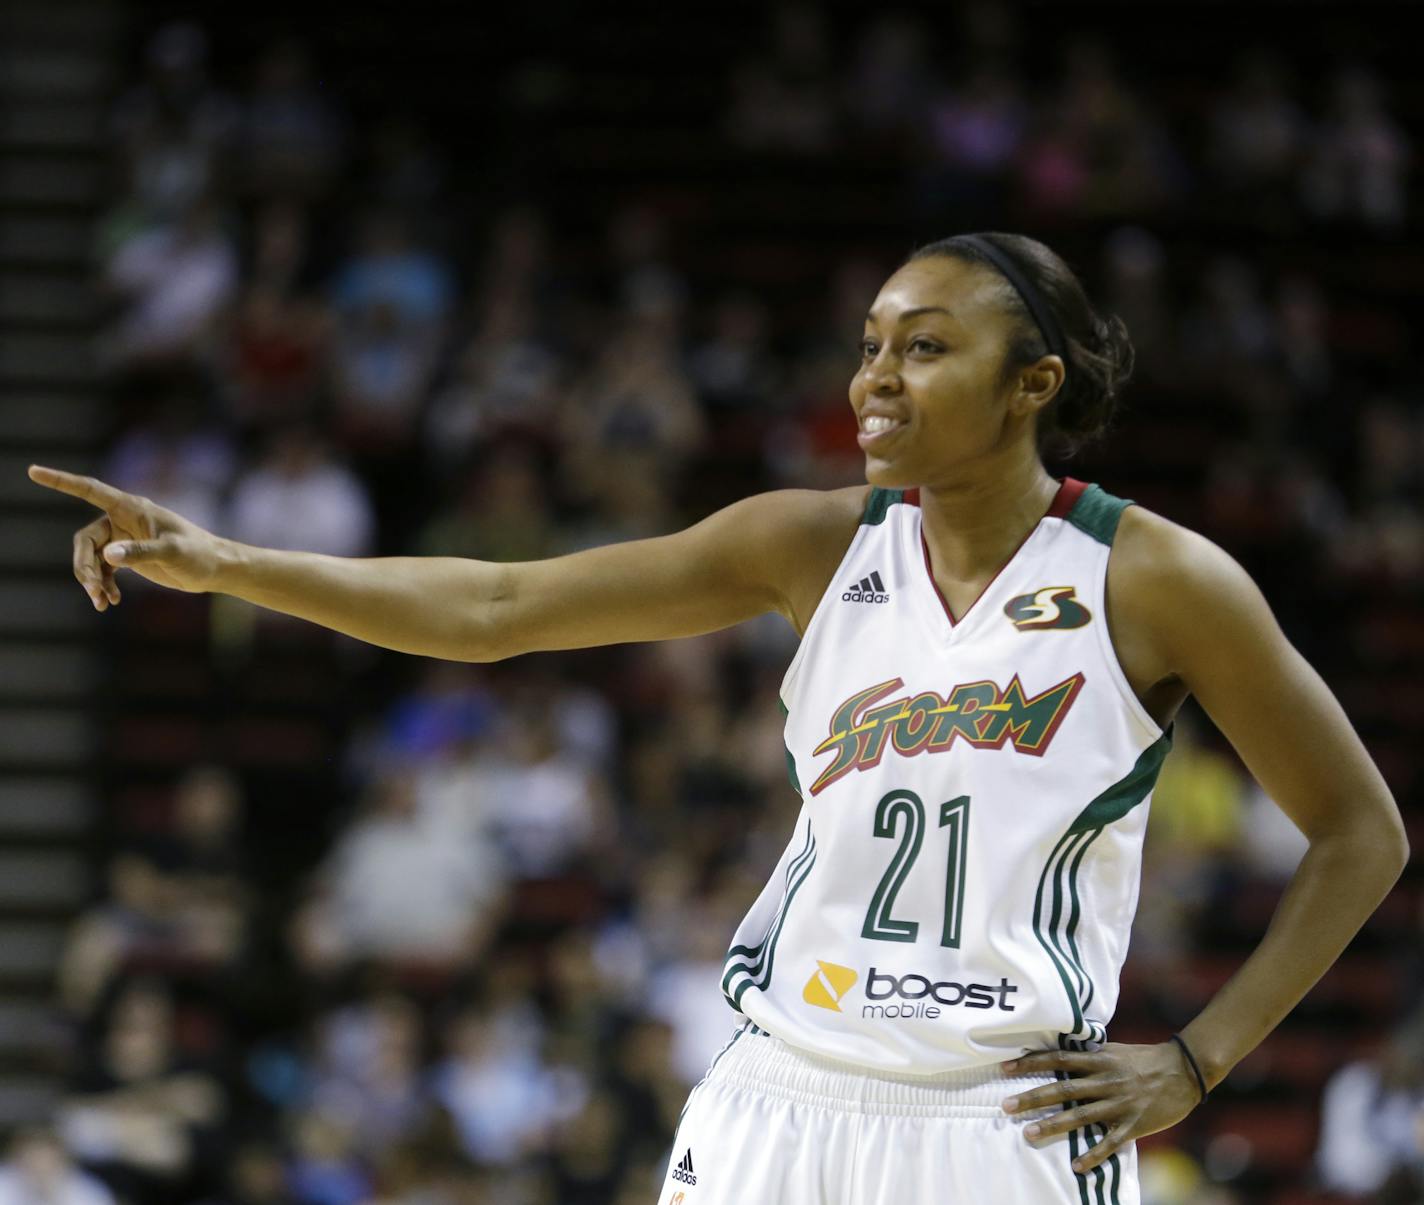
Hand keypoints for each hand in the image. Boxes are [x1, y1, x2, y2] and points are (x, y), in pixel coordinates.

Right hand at [27, 464, 229, 606]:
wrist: (214, 569)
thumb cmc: (198, 554)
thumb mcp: (173, 553)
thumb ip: (141, 553)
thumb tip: (108, 556)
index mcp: (132, 508)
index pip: (89, 490)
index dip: (60, 481)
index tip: (33, 472)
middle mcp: (123, 519)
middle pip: (85, 539)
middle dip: (83, 565)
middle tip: (93, 589)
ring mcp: (124, 538)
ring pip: (91, 557)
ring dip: (91, 579)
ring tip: (101, 602)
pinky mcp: (128, 555)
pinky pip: (102, 568)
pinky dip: (102, 584)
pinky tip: (110, 601)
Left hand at [998, 1041, 1201, 1173]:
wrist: (1184, 1070)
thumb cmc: (1145, 1058)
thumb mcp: (1114, 1050)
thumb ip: (1089, 1056)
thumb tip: (1061, 1056)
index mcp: (1099, 1060)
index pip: (1058, 1059)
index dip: (1031, 1062)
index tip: (1006, 1068)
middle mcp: (1106, 1080)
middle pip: (1063, 1089)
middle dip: (1033, 1098)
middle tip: (1007, 1106)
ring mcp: (1120, 1103)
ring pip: (1081, 1116)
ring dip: (1053, 1125)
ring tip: (1029, 1133)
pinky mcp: (1134, 1124)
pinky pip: (1110, 1142)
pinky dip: (1094, 1154)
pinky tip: (1077, 1166)